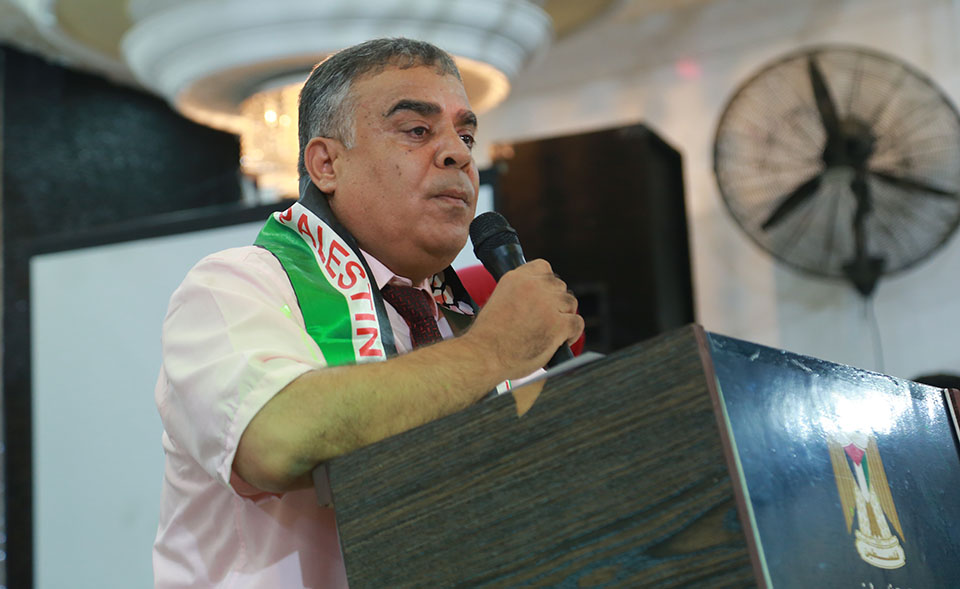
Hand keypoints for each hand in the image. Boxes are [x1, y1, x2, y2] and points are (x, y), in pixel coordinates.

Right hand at [464, 259, 583, 379]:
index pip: (543, 267)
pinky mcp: (558, 324)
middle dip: (556, 302)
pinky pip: (577, 322)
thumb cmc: (488, 337)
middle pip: (559, 286)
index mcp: (515, 278)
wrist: (484, 356)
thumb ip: (519, 293)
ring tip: (553, 331)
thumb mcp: (498, 301)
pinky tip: (561, 341)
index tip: (543, 297)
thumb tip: (540, 298)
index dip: (546, 283)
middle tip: (547, 319)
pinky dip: (572, 333)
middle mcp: (533, 286)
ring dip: (564, 316)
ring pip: (570, 303)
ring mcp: (547, 305)